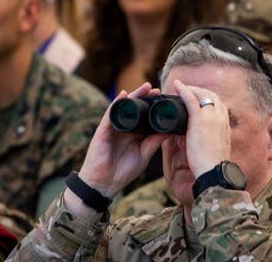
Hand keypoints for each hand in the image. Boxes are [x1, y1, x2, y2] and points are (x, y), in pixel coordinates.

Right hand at [76, 83, 169, 197]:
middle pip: (134, 109)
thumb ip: (153, 143)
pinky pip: (110, 114)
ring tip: (145, 87)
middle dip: (145, 97)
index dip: (153, 107)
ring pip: (123, 108)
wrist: (104, 184)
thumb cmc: (122, 172)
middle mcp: (123, 129)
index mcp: (134, 135)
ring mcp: (112, 129)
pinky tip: (123, 95)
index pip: (144, 117)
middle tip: (156, 89)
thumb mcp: (143, 156)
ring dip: (133, 96)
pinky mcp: (103, 131)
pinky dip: (116, 104)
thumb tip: (168, 131)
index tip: (164, 99)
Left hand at [172, 80, 231, 177]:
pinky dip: (184, 91)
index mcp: (225, 125)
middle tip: (188, 89)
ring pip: (203, 95)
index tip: (198, 97)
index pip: (219, 105)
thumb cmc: (211, 166)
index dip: (209, 98)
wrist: (214, 172)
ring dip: (191, 88)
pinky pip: (191, 100)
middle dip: (200, 90)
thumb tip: (190, 138)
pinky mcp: (199, 121)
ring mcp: (212, 118)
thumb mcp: (213, 149)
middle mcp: (221, 118)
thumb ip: (205, 140)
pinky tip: (177, 86)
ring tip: (180, 87)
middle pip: (213, 96)